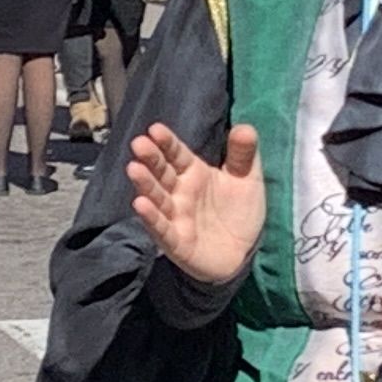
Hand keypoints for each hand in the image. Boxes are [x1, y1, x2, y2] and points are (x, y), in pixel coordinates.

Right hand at [127, 120, 265, 287]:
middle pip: (162, 173)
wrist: (243, 254)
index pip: (177, 154)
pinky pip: (162, 229)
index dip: (166, 142)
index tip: (155, 129)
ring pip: (157, 198)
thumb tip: (245, 127)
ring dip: (145, 184)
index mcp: (193, 173)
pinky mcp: (176, 242)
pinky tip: (140, 204)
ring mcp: (175, 217)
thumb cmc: (238, 213)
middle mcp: (179, 192)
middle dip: (150, 159)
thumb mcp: (247, 180)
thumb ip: (244, 155)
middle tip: (139, 143)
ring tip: (134, 168)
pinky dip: (151, 218)